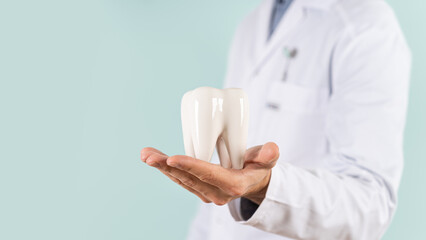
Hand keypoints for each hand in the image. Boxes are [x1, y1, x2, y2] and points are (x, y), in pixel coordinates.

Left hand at [140, 142, 278, 204]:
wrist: (254, 182)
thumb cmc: (259, 167)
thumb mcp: (267, 161)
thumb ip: (268, 155)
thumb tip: (272, 149)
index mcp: (233, 185)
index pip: (209, 174)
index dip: (190, 166)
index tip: (172, 158)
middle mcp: (217, 193)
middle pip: (189, 178)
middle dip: (167, 166)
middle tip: (149, 155)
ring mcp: (206, 193)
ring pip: (180, 180)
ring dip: (162, 167)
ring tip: (146, 154)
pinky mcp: (199, 189)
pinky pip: (180, 180)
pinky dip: (166, 169)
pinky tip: (153, 159)